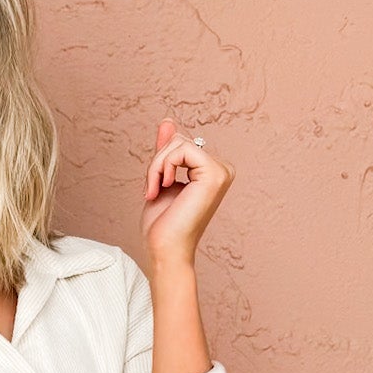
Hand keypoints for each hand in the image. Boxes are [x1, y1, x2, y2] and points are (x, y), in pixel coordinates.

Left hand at [141, 118, 232, 267]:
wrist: (164, 252)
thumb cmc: (162, 226)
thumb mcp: (160, 180)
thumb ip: (166, 152)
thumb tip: (167, 120)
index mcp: (211, 172)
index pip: (181, 144)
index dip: (159, 161)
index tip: (153, 188)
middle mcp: (221, 170)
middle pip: (180, 139)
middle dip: (157, 161)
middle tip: (150, 190)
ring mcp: (221, 171)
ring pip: (178, 143)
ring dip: (156, 166)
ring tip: (153, 191)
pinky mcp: (214, 174)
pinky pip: (181, 150)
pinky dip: (161, 167)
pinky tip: (160, 188)